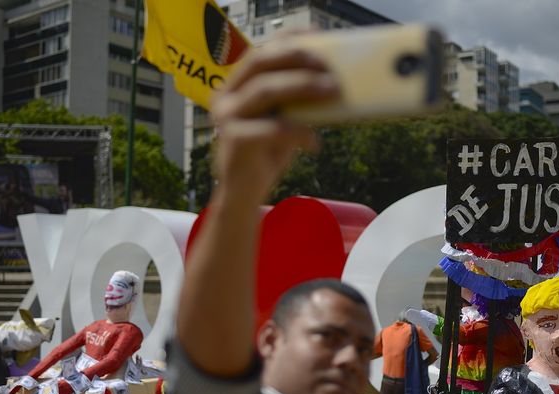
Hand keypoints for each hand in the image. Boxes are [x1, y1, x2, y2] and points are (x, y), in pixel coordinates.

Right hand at [210, 44, 339, 206]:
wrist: (244, 194)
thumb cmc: (266, 153)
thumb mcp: (283, 119)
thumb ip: (295, 99)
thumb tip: (330, 78)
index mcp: (235, 86)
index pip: (261, 50)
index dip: (288, 38)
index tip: (317, 34)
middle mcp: (226, 97)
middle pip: (261, 62)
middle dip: (297, 58)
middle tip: (328, 66)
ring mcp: (227, 117)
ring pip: (266, 90)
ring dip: (303, 86)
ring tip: (332, 91)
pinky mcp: (235, 140)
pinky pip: (274, 128)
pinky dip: (300, 133)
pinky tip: (316, 143)